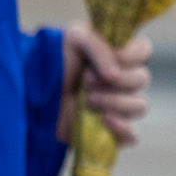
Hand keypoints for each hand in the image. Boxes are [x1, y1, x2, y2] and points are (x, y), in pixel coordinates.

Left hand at [58, 25, 152, 145]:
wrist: (32, 92)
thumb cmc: (54, 62)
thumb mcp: (73, 39)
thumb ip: (97, 46)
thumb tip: (114, 73)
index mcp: (118, 55)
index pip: (144, 50)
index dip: (131, 54)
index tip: (113, 57)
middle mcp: (122, 81)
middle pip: (142, 79)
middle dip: (115, 80)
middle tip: (85, 80)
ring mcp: (118, 107)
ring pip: (140, 105)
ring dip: (115, 101)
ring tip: (87, 100)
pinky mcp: (109, 130)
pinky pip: (132, 136)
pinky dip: (122, 129)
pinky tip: (103, 119)